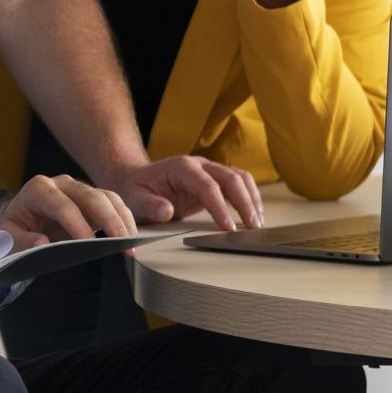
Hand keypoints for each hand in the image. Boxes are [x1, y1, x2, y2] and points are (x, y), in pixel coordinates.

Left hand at [0, 173, 135, 247]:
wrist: (21, 219)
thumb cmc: (15, 228)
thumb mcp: (7, 238)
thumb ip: (21, 241)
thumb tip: (42, 244)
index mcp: (38, 189)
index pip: (61, 205)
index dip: (77, 224)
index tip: (88, 244)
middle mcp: (61, 184)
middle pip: (90, 196)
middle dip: (109, 219)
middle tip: (121, 242)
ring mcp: (79, 189)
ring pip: (106, 197)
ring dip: (122, 219)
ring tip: (130, 244)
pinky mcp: (93, 199)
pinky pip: (113, 204)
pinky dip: (124, 219)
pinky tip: (130, 238)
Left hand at [111, 155, 264, 230]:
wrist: (135, 178)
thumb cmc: (135, 189)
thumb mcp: (134, 199)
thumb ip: (149, 205)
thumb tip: (166, 212)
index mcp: (181, 167)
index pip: (207, 186)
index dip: (220, 207)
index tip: (228, 227)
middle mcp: (199, 165)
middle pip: (230, 178)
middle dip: (244, 202)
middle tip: (251, 226)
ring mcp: (208, 171)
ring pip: (239, 178)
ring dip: (251, 199)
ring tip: (256, 222)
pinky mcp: (214, 180)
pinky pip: (238, 184)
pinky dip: (249, 197)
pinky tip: (253, 214)